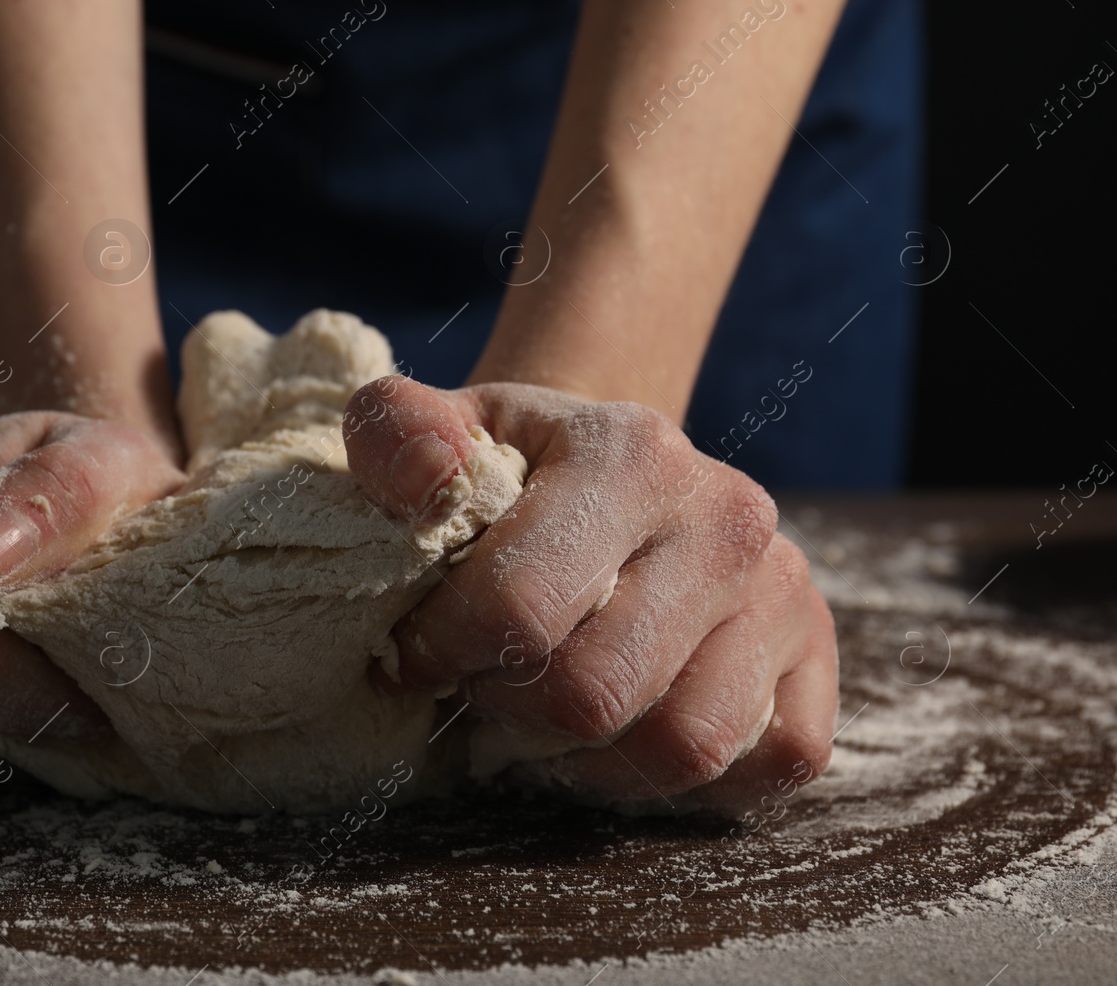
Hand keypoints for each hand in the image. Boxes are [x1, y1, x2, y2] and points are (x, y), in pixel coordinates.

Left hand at [344, 377, 835, 808]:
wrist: (612, 474)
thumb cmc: (510, 473)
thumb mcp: (439, 435)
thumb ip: (399, 437)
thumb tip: (421, 477)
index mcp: (630, 453)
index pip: (519, 608)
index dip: (443, 653)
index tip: (417, 651)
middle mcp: (726, 516)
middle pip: (595, 693)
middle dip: (510, 709)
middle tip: (481, 684)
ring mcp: (783, 589)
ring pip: (681, 746)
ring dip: (588, 758)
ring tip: (542, 715)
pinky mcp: (816, 656)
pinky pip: (766, 764)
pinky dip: (684, 781)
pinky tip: (620, 735)